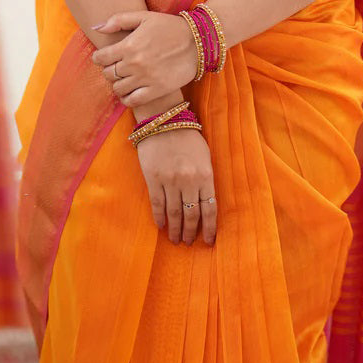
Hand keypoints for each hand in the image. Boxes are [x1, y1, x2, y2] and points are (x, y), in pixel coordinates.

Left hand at [90, 10, 198, 107]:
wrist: (197, 41)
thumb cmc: (169, 26)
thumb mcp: (143, 17)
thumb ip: (118, 20)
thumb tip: (96, 28)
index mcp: (129, 45)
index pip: (100, 58)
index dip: (98, 58)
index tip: (102, 57)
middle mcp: (135, 64)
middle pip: (108, 74)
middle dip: (108, 70)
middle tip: (115, 66)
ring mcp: (146, 78)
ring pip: (118, 88)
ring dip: (117, 84)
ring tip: (124, 78)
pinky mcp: (157, 90)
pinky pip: (132, 101)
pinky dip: (127, 98)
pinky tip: (130, 92)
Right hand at [135, 124, 216, 245]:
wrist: (163, 120)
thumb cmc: (187, 137)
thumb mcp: (205, 156)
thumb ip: (206, 178)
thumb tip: (205, 201)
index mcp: (205, 175)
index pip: (210, 209)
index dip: (210, 228)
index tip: (209, 242)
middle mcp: (189, 181)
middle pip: (191, 215)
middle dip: (190, 232)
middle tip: (188, 243)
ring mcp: (170, 181)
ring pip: (174, 213)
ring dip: (175, 229)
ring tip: (175, 239)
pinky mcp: (153, 179)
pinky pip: (157, 204)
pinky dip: (160, 217)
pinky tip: (161, 226)